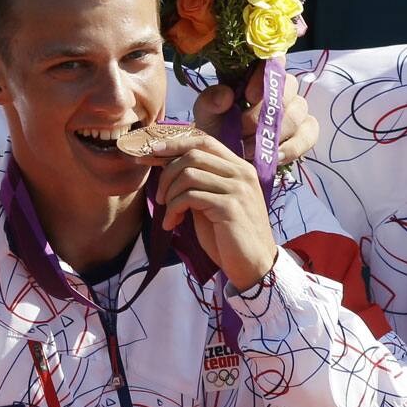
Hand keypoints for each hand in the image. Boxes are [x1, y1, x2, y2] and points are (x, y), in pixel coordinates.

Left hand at [137, 134, 277, 290]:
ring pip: (188, 174)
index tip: (153, 151)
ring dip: (170, 194)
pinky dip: (174, 209)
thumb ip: (198, 182)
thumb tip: (167, 165)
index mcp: (239, 168)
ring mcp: (238, 189)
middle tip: (160, 196)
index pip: (205, 141)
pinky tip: (172, 223)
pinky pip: (189, 197)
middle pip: (193, 154)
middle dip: (167, 173)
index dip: (176, 143)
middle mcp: (242, 173)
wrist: (252, 264)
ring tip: (169, 212)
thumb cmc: (227, 234)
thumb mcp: (212, 201)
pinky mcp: (229, 207)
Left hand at [193, 59, 317, 162]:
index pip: (273, 61)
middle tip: (240, 131)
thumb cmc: (216, 127)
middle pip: (288, 88)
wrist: (223, 154)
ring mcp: (296, 110)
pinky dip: (291, 147)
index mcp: (257, 76)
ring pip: (297, 113)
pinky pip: (308, 135)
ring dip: (273, 133)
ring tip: (248, 149)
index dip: (265, 76)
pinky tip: (273, 156)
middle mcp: (281, 89)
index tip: (248, 96)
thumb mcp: (205, 114)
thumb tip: (225, 95)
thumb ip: (209, 102)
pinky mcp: (305, 131)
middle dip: (263, 113)